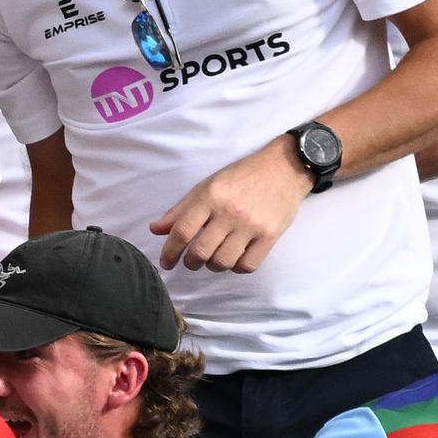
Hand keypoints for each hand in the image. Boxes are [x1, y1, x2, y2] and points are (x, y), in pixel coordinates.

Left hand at [154, 144, 318, 276]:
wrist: (282, 169)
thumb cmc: (240, 176)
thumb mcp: (206, 186)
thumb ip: (180, 210)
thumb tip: (155, 230)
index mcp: (210, 197)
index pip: (183, 230)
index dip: (170, 250)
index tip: (165, 263)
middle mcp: (229, 213)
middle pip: (201, 251)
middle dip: (191, 262)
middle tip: (190, 261)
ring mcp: (252, 226)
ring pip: (224, 261)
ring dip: (213, 266)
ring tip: (212, 259)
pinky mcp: (271, 236)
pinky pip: (248, 265)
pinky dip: (237, 268)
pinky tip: (233, 259)